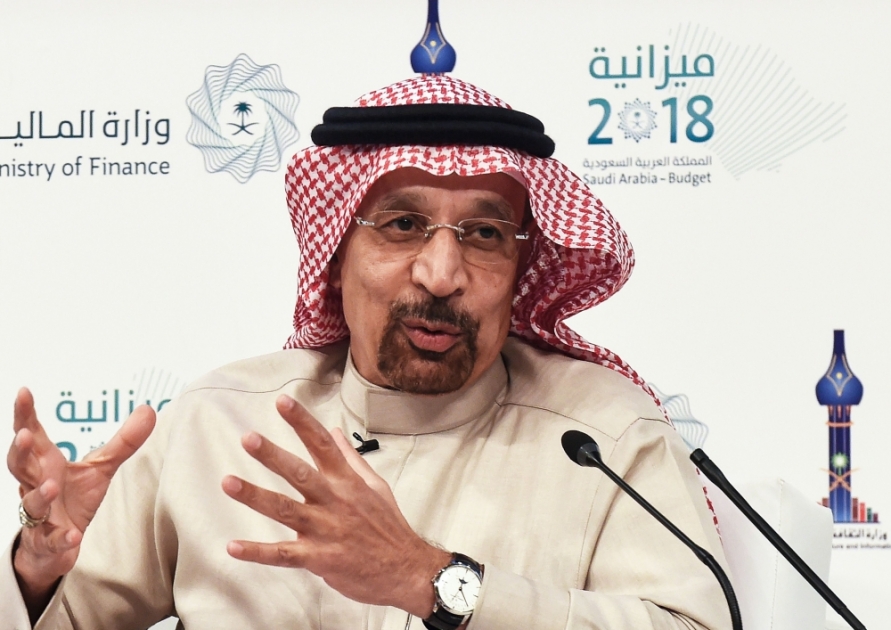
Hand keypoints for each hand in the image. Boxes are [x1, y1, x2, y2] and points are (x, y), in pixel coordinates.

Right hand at [7, 387, 155, 606]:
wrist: (58, 544)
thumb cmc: (73, 498)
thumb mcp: (101, 467)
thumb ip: (123, 441)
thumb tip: (148, 409)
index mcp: (46, 464)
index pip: (31, 435)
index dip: (25, 414)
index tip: (23, 392)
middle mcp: (36, 486)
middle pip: (19, 466)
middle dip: (20, 451)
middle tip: (25, 435)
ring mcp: (40, 516)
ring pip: (31, 504)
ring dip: (39, 495)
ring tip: (51, 485)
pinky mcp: (49, 542)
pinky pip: (52, 541)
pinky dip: (61, 539)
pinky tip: (73, 536)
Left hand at [222, 395, 450, 616]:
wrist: (406, 570)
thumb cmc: (389, 526)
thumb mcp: (376, 486)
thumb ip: (351, 459)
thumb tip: (335, 431)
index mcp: (348, 482)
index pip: (323, 444)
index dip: (302, 422)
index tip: (282, 402)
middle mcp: (335, 502)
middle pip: (300, 474)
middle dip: (273, 455)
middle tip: (248, 438)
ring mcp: (325, 530)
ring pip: (285, 510)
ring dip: (255, 496)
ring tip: (228, 482)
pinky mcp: (319, 558)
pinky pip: (284, 555)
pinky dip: (258, 552)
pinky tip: (233, 546)